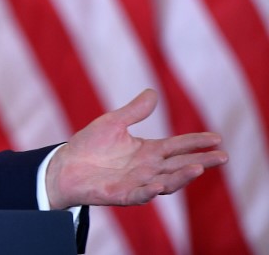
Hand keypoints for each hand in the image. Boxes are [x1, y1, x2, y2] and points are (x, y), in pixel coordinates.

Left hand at [46, 89, 227, 209]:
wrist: (65, 166)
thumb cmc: (89, 145)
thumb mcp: (113, 123)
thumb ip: (134, 111)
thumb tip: (153, 92)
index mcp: (147, 151)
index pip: (177, 146)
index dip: (196, 142)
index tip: (217, 138)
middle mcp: (147, 168)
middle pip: (179, 165)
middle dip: (201, 161)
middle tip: (222, 156)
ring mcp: (137, 183)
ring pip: (166, 181)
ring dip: (181, 177)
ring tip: (198, 168)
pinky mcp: (121, 195)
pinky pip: (138, 195)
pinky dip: (148, 191)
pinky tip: (158, 185)